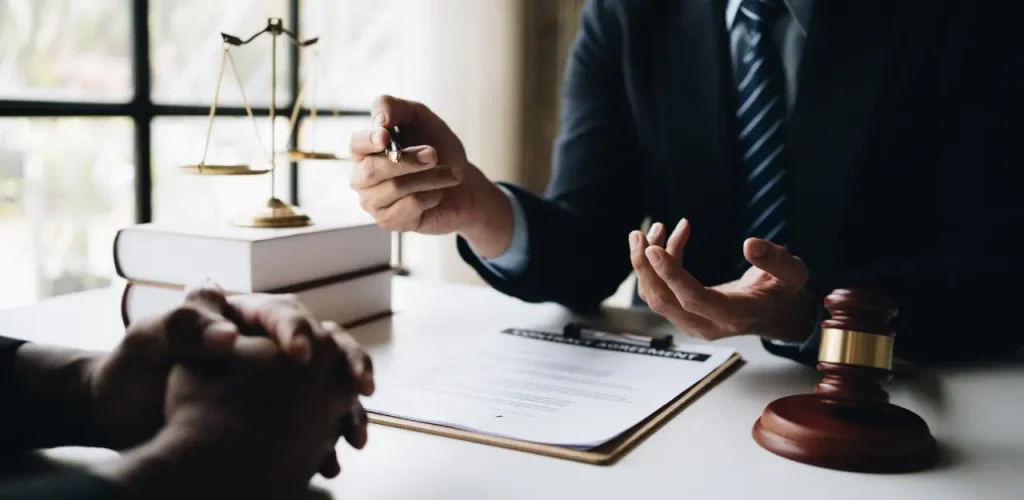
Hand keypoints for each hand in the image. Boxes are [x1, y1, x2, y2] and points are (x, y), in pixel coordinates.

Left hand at [84, 281, 372, 461]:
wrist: (121, 416)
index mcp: (243, 316)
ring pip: (328, 385)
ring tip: (355, 436)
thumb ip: (183, 328)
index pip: (283, 314)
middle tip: (359, 388)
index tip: (299, 356)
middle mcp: (269, 343)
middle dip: (348, 364)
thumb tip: (230, 337)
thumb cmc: (131, 369)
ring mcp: (278, 380)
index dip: (298, 331)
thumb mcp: (147, 341)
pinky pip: (315, 423)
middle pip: (325, 344)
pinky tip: (332, 464)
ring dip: (348, 409)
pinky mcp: (278, 414)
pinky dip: (328, 442)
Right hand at [349, 95, 513, 256]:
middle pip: (371, 170)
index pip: (356, 144)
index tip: (386, 135)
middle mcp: (363, 178)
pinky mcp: (389, 222)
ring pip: (395, 188)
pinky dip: (430, 197)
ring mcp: (374, 202)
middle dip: (408, 160)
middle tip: (434, 154)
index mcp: (365, 151)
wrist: (465, 185)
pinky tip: (437, 195)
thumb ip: (395, 108)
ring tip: (452, 174)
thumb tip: (379, 120)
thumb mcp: (421, 118)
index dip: (368, 140)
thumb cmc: (440, 149)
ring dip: (430, 178)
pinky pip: (408, 207)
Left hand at [630, 219, 814, 341]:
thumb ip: (775, 259)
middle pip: (665, 301)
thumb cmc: (784, 291)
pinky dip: (657, 267)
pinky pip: (662, 293)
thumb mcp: (793, 272)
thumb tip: (750, 244)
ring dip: (647, 264)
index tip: (653, 249)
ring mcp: (694, 324)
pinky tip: (666, 240)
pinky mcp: (685, 316)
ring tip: (653, 230)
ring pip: (657, 297)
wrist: (776, 314)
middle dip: (647, 267)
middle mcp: (709, 325)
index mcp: (736, 316)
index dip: (671, 275)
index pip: (694, 299)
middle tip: (640, 234)